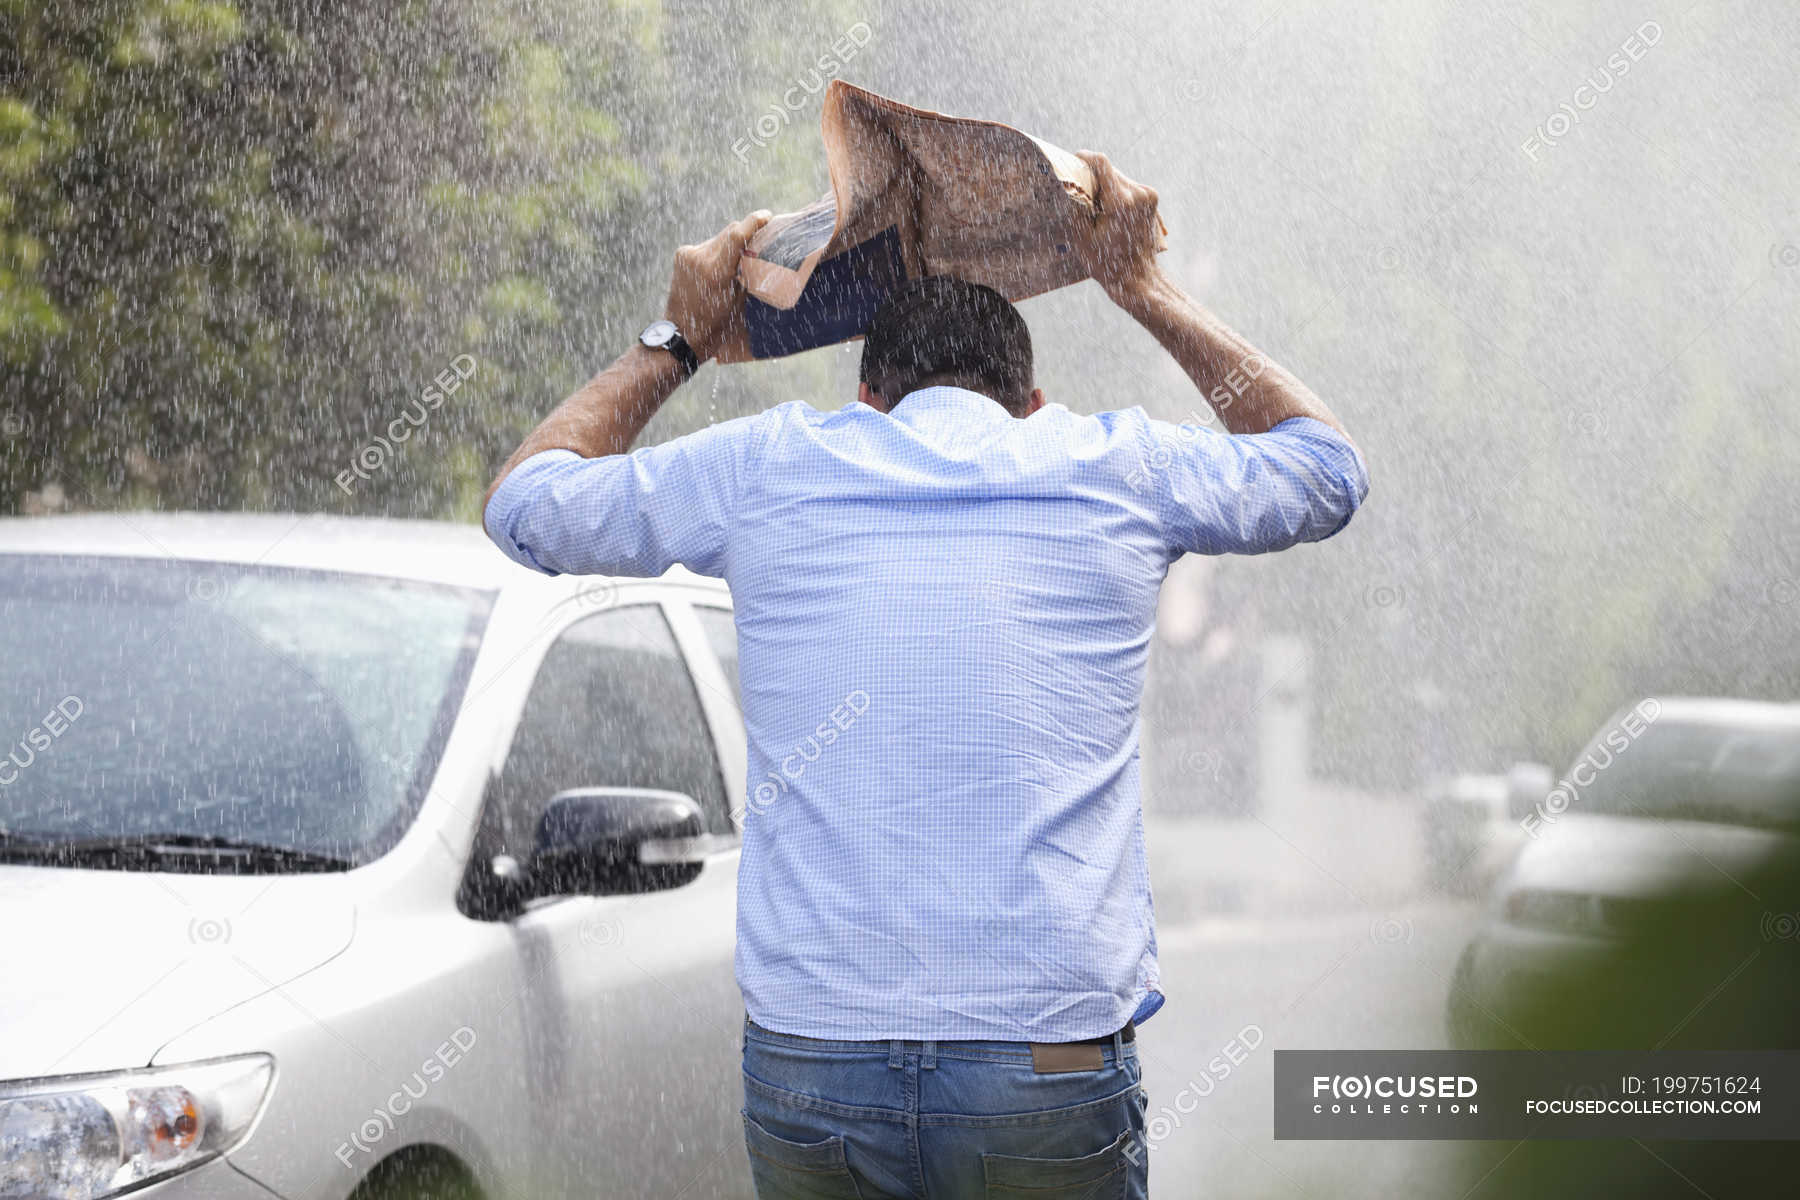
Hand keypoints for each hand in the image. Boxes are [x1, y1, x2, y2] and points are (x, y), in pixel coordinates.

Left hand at [663, 208, 771, 361]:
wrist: (683, 333)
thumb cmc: (716, 324)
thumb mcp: (740, 300)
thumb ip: (748, 272)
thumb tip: (759, 253)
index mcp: (715, 271)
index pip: (737, 235)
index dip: (754, 222)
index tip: (768, 216)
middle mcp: (699, 258)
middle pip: (730, 232)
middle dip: (747, 233)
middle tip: (763, 236)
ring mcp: (688, 254)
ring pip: (720, 237)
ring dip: (733, 243)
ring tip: (743, 257)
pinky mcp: (682, 254)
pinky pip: (708, 245)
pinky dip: (719, 250)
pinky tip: (723, 265)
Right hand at [1073, 151, 1162, 299]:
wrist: (1137, 277)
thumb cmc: (1105, 262)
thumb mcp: (1081, 236)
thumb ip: (1075, 205)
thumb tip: (1068, 183)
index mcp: (1121, 201)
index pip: (1101, 163)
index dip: (1084, 158)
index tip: (1072, 161)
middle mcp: (1139, 193)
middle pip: (1109, 170)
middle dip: (1092, 178)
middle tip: (1079, 194)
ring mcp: (1148, 195)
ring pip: (1118, 177)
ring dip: (1104, 186)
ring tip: (1095, 209)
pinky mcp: (1151, 198)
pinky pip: (1127, 186)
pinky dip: (1115, 192)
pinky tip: (1109, 212)